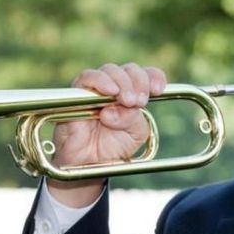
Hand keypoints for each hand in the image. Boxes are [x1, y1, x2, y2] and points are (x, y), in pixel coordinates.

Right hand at [46, 63, 165, 206]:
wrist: (88, 164)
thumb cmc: (112, 147)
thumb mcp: (134, 134)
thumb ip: (134, 119)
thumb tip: (119, 106)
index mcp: (133, 94)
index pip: (146, 74)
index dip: (154, 77)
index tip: (158, 89)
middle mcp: (115, 88)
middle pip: (129, 69)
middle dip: (138, 81)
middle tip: (139, 101)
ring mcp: (96, 89)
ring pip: (110, 70)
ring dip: (122, 82)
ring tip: (127, 100)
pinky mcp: (76, 94)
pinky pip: (86, 79)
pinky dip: (100, 81)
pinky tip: (110, 91)